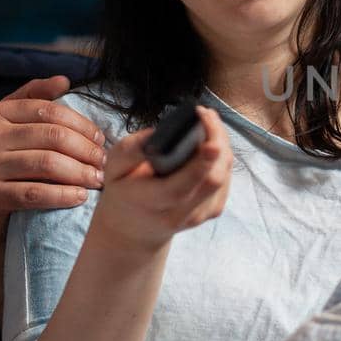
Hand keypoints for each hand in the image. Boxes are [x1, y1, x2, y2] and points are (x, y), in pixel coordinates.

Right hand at [0, 76, 108, 257]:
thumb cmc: (3, 160)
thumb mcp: (12, 125)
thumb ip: (35, 98)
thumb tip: (64, 80)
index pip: (50, 111)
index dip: (82, 125)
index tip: (101, 140)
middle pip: (52, 136)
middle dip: (86, 150)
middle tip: (104, 163)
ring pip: (47, 164)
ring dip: (80, 173)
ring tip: (98, 180)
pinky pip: (35, 193)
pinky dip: (63, 195)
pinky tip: (80, 196)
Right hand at [91, 106, 232, 255]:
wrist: (135, 225)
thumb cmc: (124, 189)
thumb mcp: (114, 168)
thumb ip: (131, 151)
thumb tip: (158, 134)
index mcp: (150, 204)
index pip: (180, 188)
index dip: (199, 165)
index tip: (210, 143)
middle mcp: (178, 214)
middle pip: (211, 180)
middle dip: (216, 143)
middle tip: (206, 114)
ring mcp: (199, 215)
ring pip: (223, 176)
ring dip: (221, 144)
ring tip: (207, 119)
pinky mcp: (213, 209)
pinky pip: (226, 177)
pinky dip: (223, 154)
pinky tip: (211, 138)